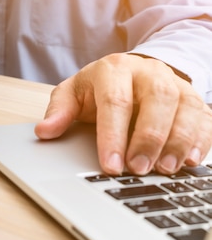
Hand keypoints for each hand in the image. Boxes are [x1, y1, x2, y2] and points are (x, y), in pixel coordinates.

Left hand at [34, 53, 211, 175]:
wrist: (129, 72)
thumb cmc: (97, 88)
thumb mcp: (73, 94)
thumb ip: (59, 111)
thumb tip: (44, 131)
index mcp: (113, 69)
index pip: (115, 101)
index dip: (113, 135)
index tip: (110, 164)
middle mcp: (148, 72)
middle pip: (157, 100)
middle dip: (149, 138)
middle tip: (139, 169)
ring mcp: (175, 83)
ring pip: (185, 107)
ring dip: (177, 141)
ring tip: (165, 170)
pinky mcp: (194, 98)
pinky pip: (205, 117)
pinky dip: (200, 140)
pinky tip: (189, 161)